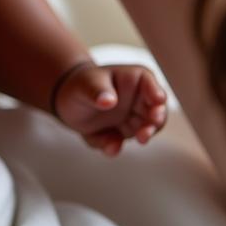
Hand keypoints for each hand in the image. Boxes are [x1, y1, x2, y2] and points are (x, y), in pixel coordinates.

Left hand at [52, 61, 167, 155]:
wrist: (67, 102)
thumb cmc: (81, 84)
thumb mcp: (85, 84)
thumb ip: (97, 90)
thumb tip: (109, 100)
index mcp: (132, 79)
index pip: (149, 83)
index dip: (156, 92)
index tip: (158, 101)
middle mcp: (138, 99)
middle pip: (156, 110)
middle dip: (156, 121)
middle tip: (146, 132)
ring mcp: (133, 118)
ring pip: (146, 129)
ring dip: (143, 135)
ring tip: (137, 140)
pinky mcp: (123, 134)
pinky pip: (121, 142)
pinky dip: (114, 146)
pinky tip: (108, 146)